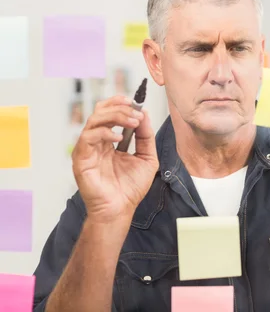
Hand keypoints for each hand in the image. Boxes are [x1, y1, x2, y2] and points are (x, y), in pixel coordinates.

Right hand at [72, 95, 158, 223]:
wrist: (121, 209)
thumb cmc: (131, 188)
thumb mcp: (147, 158)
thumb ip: (146, 137)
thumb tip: (145, 114)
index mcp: (109, 140)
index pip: (109, 113)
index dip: (120, 103)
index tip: (136, 101)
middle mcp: (96, 142)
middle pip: (101, 111)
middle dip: (120, 108)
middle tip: (137, 113)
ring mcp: (87, 149)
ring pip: (94, 119)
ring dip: (116, 116)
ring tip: (133, 122)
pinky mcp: (81, 158)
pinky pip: (88, 137)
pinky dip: (105, 132)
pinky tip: (120, 138)